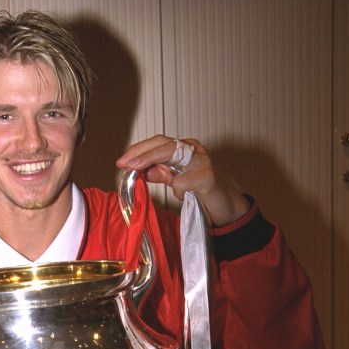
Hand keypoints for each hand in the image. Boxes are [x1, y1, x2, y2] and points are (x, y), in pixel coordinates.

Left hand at [116, 135, 249, 226]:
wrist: (226, 206)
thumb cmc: (203, 191)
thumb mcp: (178, 181)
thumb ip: (162, 174)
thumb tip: (143, 171)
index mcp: (185, 149)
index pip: (158, 142)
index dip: (139, 150)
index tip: (122, 161)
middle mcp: (194, 150)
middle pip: (164, 143)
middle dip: (141, 153)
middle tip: (125, 164)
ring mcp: (202, 161)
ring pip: (173, 153)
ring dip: (151, 160)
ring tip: (136, 170)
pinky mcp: (208, 176)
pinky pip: (184, 180)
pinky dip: (177, 188)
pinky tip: (180, 196)